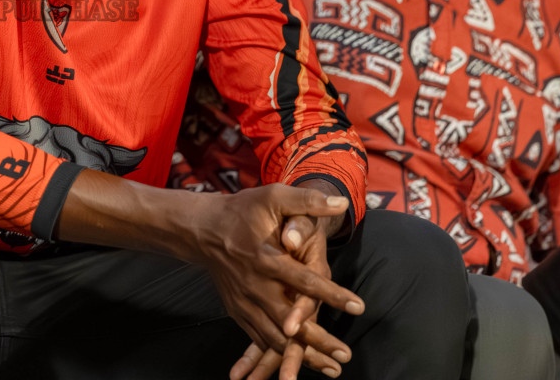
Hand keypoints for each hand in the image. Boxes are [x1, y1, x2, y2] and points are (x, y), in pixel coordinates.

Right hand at [190, 184, 360, 379]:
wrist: (202, 230)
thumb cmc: (241, 211)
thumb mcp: (272, 197)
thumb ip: (307, 200)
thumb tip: (341, 203)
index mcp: (264, 257)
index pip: (303, 280)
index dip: (331, 294)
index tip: (358, 306)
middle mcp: (252, 285)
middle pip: (289, 320)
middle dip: (318, 340)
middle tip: (345, 354)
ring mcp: (243, 302)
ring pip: (274, 337)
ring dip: (302, 355)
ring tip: (331, 367)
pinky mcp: (237, 311)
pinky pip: (259, 339)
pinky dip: (280, 353)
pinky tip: (301, 362)